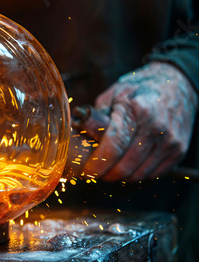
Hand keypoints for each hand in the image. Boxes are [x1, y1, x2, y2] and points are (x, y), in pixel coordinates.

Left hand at [82, 62, 197, 181]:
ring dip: (122, 176)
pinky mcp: (179, 150)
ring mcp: (170, 140)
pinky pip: (154, 174)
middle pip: (126, 166)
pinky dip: (138, 174)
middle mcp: (156, 127)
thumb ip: (97, 117)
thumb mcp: (113, 95)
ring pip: (139, 174)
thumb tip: (81, 137)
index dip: (97, 165)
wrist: (177, 85)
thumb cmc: (139, 89)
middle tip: (96, 173)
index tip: (87, 173)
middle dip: (107, 175)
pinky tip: (130, 163)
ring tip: (112, 167)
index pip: (113, 147)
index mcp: (136, 110)